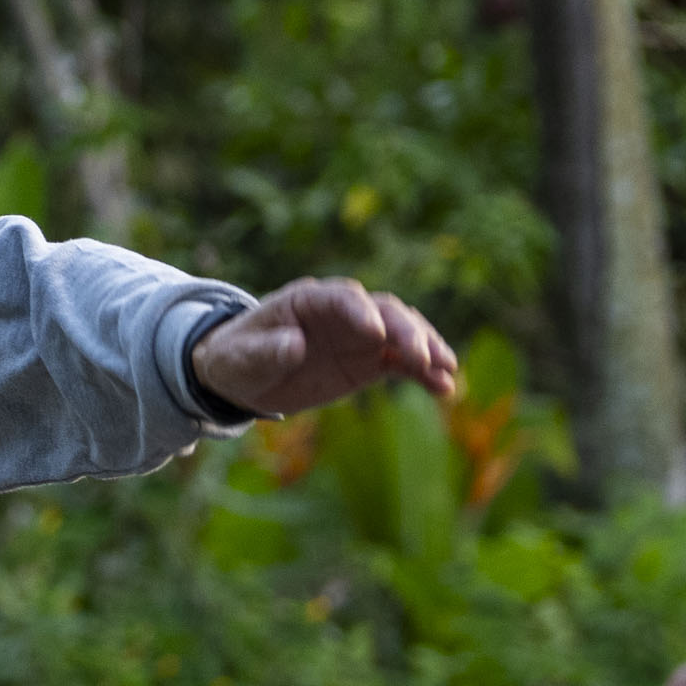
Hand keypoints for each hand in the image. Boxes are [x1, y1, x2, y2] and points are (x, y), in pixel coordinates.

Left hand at [191, 277, 462, 419]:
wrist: (245, 375)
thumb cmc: (238, 357)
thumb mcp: (241, 358)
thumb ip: (267, 350)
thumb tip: (294, 345)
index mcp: (309, 299)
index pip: (343, 296)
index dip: (361, 311)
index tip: (375, 334)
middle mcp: (343, 311)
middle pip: (383, 311)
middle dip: (405, 331)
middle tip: (423, 357)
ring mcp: (361, 334)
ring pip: (402, 332)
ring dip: (427, 348)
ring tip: (447, 371)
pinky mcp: (371, 359)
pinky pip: (403, 362)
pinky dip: (425, 372)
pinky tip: (445, 389)